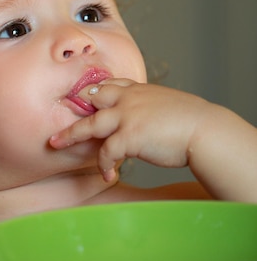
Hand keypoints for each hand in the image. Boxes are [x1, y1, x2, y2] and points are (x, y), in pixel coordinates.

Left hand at [50, 80, 210, 180]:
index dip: (96, 91)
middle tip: (61, 112)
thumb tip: (150, 118)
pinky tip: (109, 175)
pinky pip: (106, 152)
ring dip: (70, 135)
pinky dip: (104, 165)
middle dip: (74, 105)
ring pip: (90, 124)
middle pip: (93, 97)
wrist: (205, 131)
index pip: (112, 84)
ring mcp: (127, 116)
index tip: (85, 97)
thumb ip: (151, 107)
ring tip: (55, 144)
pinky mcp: (129, 136)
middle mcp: (130, 98)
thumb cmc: (194, 121)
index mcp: (140, 90)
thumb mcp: (169, 104)